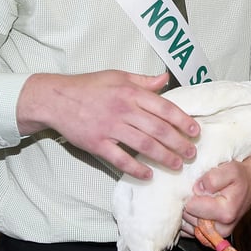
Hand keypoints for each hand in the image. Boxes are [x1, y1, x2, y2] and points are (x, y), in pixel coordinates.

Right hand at [16, 70, 199, 179]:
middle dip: (179, 143)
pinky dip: (136, 168)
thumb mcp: (118, 76)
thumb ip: (144, 81)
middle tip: (191, 153)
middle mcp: (123, 110)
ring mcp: (110, 128)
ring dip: (164, 157)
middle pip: (158, 130)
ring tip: (177, 165)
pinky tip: (148, 174)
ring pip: (144, 145)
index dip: (183, 121)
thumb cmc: (89, 87)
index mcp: (131, 92)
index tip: (195, 131)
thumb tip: (165, 79)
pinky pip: (120, 159)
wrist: (55, 99)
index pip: (165, 108)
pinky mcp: (97, 144)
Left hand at [179, 153, 250, 238]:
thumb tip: (197, 189)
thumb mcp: (231, 169)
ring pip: (186, 224)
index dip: (192, 193)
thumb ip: (213, 178)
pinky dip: (189, 219)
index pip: (191, 207)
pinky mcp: (208, 238)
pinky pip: (187, 230)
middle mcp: (220, 229)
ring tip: (201, 199)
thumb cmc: (240, 178)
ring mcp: (214, 235)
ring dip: (189, 210)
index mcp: (225, 213)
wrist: (249, 186)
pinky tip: (199, 208)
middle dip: (190, 202)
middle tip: (201, 192)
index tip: (200, 186)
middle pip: (187, 216)